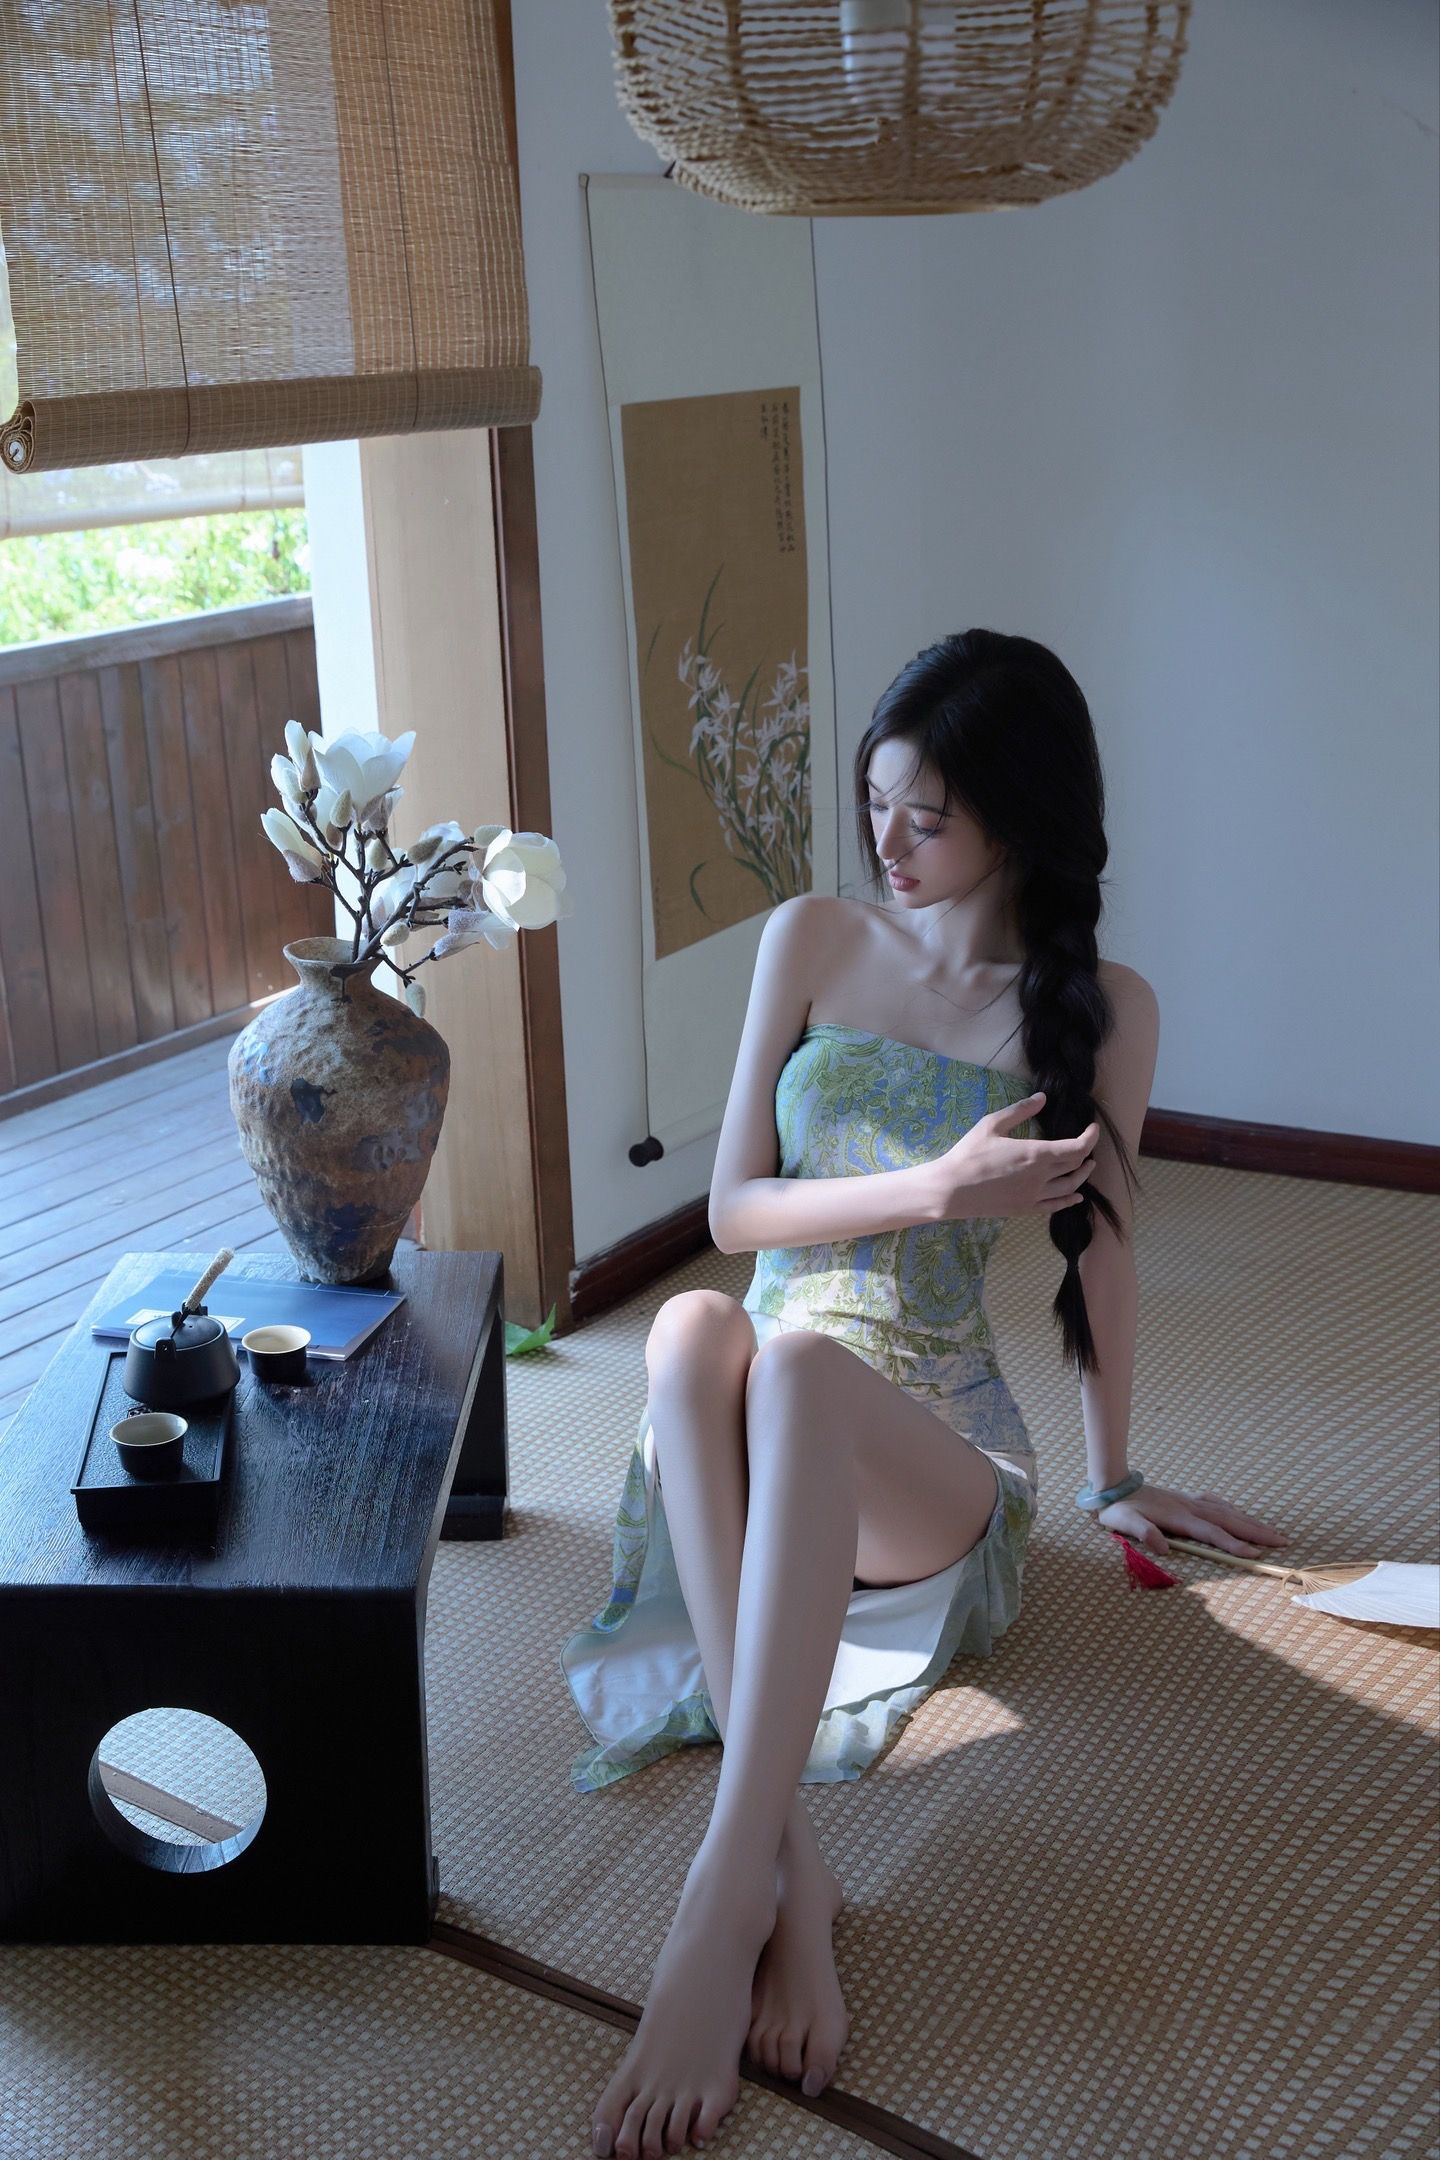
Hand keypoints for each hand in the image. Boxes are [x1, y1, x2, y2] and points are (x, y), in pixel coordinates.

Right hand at [932, 1091, 1100, 1221]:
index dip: (1090, 1137)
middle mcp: (1041, 1177)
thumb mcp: (992, 1124)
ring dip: (1082, 1175)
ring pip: (1070, 1186)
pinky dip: (1070, 1200)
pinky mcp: (1026, 1209)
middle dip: (1085, 1153)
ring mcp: (1035, 1196)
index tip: (1093, 1128)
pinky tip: (1076, 1196)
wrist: (951, 1190)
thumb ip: (1020, 1111)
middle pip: (1075, 1165)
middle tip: (1086, 1143)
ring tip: (1088, 1166)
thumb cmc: (969, 1154)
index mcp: (1036, 1154)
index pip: (1077, 1147)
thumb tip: (1042, 1098)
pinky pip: (1056, 1206)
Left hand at [1095, 1483, 1290, 1558]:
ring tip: (1274, 1532)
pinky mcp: (1186, 1498)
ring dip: (1251, 1522)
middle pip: (1229, 1520)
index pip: (1212, 1533)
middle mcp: (1190, 1507)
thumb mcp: (1124, 1524)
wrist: (1113, 1486)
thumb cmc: (1118, 1510)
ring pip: (1228, 1511)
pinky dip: (1233, 1510)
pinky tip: (1241, 1514)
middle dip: (1257, 1532)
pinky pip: (1217, 1503)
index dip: (1233, 1544)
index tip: (1254, 1555)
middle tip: (1283, 1542)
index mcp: (1178, 1517)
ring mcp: (1190, 1501)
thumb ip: (1144, 1533)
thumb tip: (1163, 1548)